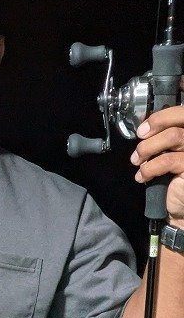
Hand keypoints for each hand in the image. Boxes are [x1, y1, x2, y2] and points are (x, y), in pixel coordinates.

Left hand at [130, 95, 183, 222]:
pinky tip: (142, 175)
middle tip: (141, 136)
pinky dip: (149, 167)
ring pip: (173, 136)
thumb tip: (145, 125)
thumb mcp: (167, 151)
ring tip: (137, 160)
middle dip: (156, 123)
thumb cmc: (172, 178)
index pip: (182, 111)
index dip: (162, 115)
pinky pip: (168, 160)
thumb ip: (163, 136)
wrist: (180, 207)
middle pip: (182, 115)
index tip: (143, 128)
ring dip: (148, 147)